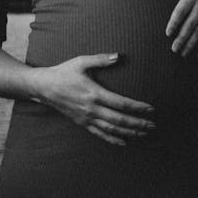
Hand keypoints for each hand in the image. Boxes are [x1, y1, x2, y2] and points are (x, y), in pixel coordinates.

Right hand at [30, 54, 155, 145]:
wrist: (45, 87)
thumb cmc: (64, 72)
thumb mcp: (81, 61)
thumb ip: (101, 59)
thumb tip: (119, 56)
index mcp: (94, 93)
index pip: (120, 103)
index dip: (137, 107)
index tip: (150, 108)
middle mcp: (92, 109)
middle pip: (119, 120)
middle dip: (138, 123)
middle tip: (153, 125)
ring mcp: (87, 118)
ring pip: (112, 129)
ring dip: (129, 133)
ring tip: (144, 134)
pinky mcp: (82, 123)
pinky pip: (100, 134)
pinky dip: (113, 139)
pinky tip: (124, 142)